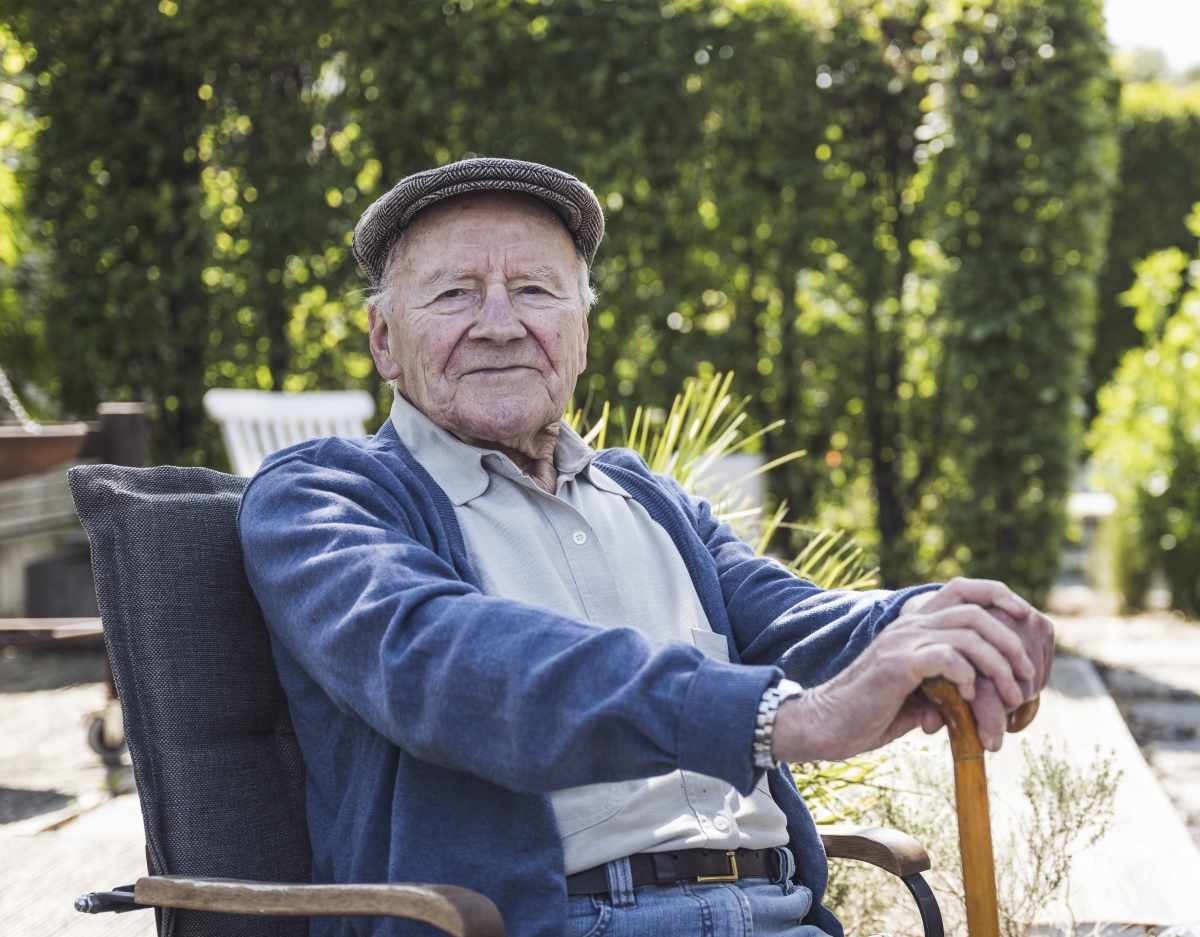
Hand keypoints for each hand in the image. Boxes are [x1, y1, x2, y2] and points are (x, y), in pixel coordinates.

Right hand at [772, 578, 1048, 761]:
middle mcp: (908, 625)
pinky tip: (967, 698)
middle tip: (1025, 677)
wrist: (826, 724)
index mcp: (913, 626)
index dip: (998, 595)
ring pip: (968, 634)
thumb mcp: (915, 695)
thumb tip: (980, 694)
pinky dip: (967, 676)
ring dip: (999, 665)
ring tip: (1010, 696)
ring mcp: (901, 642)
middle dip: (1010, 642)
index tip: (1026, 616)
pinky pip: (946, 658)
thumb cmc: (868, 713)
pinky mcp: (896, 664)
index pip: (962, 588)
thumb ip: (944, 684)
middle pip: (975, 611)